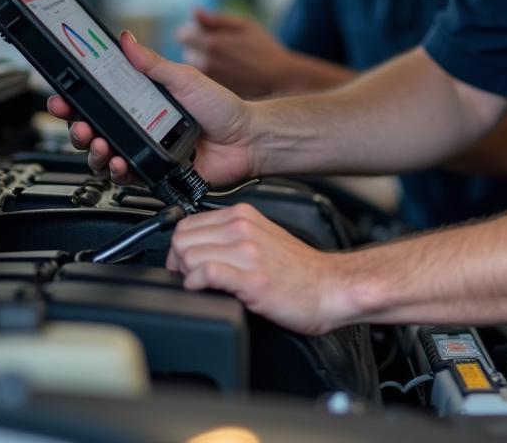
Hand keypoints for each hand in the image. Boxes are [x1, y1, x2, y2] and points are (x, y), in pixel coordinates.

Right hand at [46, 31, 255, 185]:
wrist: (246, 139)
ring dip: (93, 151)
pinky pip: (127, 177)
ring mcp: (145, 150)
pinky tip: (119, 162)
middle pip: (95, 130)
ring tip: (97, 143)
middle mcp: (140, 126)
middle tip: (77, 124)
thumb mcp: (184, 78)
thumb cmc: (223, 107)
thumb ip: (153, 63)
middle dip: (78, 128)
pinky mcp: (154, 172)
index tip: (63, 97)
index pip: (101, 101)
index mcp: (143, 101)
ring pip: (104, 156)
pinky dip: (118, 171)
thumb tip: (126, 39)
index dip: (78, 100)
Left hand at [167, 202, 346, 334]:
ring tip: (204, 286)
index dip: (180, 247)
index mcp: (243, 215)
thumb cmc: (297, 269)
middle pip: (181, 239)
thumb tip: (195, 245)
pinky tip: (206, 291)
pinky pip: (205, 274)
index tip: (187, 264)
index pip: (186, 223)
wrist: (328, 287)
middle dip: (179, 262)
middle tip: (193, 278)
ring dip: (187, 275)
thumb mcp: (260, 237)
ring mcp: (247, 252)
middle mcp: (242, 228)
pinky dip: (196, 285)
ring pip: (188, 255)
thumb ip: (229, 234)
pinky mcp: (251, 279)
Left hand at [176, 8, 295, 96]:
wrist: (280, 79)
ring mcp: (209, 82)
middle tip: (220, 46)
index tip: (208, 31)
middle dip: (197, 46)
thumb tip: (194, 11)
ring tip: (225, 60)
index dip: (194, 30)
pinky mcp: (213, 93)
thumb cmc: (264, 49)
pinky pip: (202, 80)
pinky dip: (209, 74)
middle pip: (186, 51)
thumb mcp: (245, 25)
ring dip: (202, 60)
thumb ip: (217, 18)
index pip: (183, 34)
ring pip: (193, 67)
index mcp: (212, 44)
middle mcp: (206, 64)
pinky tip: (228, 73)